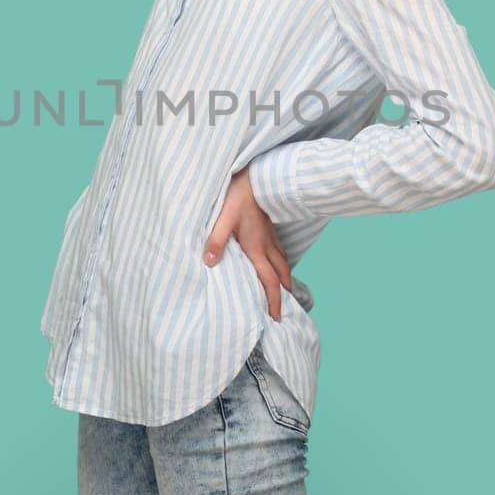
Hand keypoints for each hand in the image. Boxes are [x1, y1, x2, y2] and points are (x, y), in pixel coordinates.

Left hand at [204, 167, 294, 321]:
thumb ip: (216, 241)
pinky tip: (276, 263)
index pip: (269, 281)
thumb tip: (210, 262)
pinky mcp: (270, 228)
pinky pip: (279, 251)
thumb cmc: (239, 197)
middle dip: (283, 294)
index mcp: (256, 248)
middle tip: (283, 309)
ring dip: (284, 279)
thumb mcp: (223, 219)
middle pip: (281, 275)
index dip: (273, 300)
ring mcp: (271, 237)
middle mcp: (267, 246)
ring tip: (283, 290)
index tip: (276, 317)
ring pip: (283, 263)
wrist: (257, 177)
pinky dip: (281, 263)